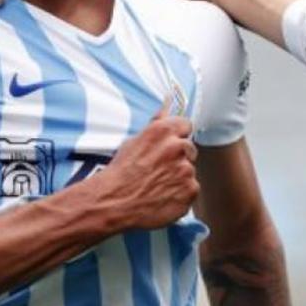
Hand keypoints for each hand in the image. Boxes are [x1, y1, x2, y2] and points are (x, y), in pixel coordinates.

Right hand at [95, 103, 199, 229]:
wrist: (114, 201)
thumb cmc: (120, 172)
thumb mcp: (134, 141)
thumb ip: (156, 124)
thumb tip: (167, 104)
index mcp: (164, 131)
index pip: (185, 124)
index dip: (178, 135)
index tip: (171, 144)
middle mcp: (178, 147)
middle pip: (189, 148)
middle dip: (179, 157)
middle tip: (160, 169)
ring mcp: (186, 170)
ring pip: (189, 170)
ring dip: (179, 176)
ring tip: (158, 184)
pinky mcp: (190, 190)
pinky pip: (191, 189)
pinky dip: (181, 193)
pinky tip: (164, 196)